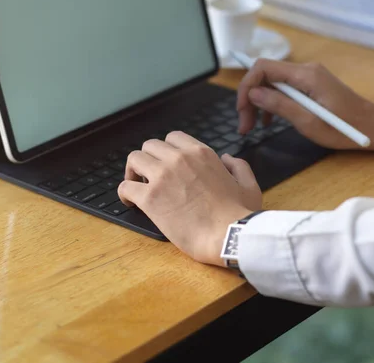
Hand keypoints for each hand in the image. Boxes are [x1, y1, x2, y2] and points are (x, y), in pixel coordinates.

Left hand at [118, 132, 261, 266]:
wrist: (228, 236)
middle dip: (148, 159)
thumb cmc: (239, 215)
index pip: (173, 137)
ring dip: (133, 172)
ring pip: (134, 159)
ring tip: (138, 187)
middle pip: (150, 145)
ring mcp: (162, 176)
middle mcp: (179, 158)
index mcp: (201, 153)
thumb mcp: (249, 184)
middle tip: (150, 177)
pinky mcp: (150, 197)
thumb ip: (238, 166)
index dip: (167, 151)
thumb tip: (227, 159)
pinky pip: (125, 187)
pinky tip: (132, 203)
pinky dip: (125, 194)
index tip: (167, 165)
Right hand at [237, 59, 373, 154]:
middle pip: (265, 75)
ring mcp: (309, 77)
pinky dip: (272, 103)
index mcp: (306, 75)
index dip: (246, 86)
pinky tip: (269, 122)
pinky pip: (284, 89)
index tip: (241, 110)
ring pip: (272, 83)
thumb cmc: (345, 130)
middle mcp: (306, 70)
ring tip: (253, 127)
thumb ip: (280, 106)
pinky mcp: (311, 86)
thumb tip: (253, 93)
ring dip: (259, 103)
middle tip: (244, 125)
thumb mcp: (308, 122)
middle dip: (250, 98)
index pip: (263, 67)